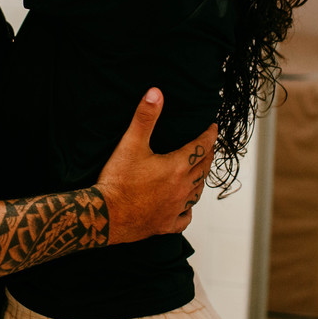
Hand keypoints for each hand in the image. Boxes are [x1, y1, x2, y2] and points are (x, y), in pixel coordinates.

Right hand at [95, 88, 215, 244]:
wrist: (104, 216)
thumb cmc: (117, 181)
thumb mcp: (130, 143)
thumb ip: (145, 117)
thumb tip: (155, 93)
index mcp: (177, 168)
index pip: (201, 148)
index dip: (209, 135)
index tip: (212, 128)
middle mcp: (181, 189)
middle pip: (203, 169)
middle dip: (207, 155)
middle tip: (207, 147)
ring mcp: (175, 209)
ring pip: (197, 193)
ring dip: (200, 180)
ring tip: (198, 172)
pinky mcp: (165, 225)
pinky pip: (184, 218)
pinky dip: (188, 210)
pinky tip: (185, 207)